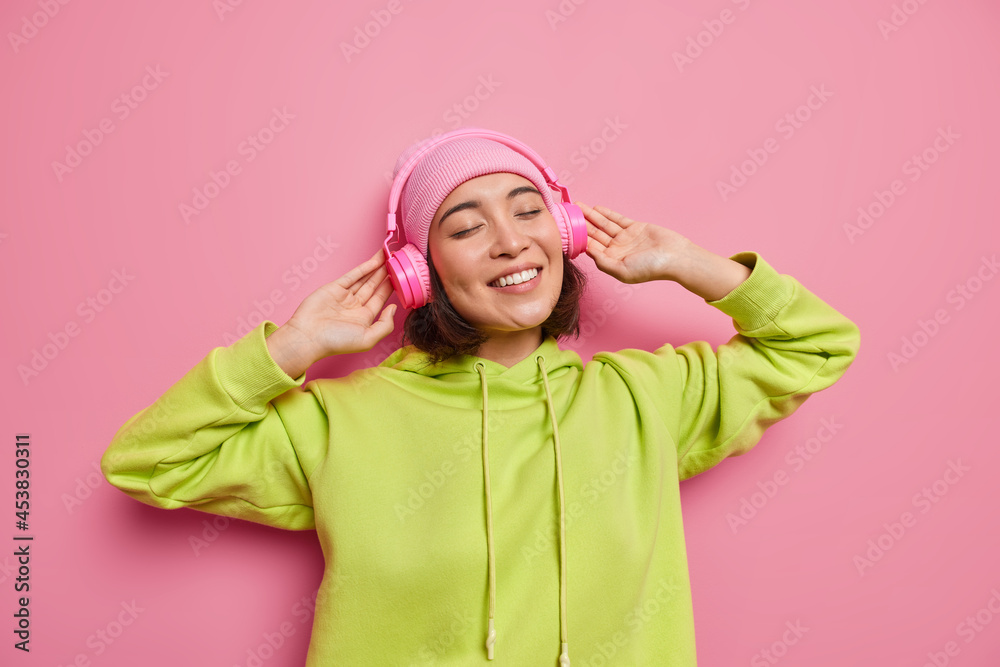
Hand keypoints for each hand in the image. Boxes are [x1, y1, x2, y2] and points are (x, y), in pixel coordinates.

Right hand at [277, 248, 397, 362]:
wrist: (308, 337)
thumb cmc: (336, 342)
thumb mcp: (367, 339)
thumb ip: (385, 325)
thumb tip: (394, 308)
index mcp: (364, 319)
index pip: (381, 299)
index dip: (392, 287)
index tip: (402, 276)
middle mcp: (355, 306)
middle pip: (374, 286)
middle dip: (386, 274)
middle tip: (397, 261)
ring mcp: (344, 296)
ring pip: (364, 278)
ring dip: (377, 268)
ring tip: (389, 256)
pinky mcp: (334, 288)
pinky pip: (352, 276)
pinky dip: (364, 268)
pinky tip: (375, 260)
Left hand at [576, 202, 692, 283]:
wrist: (675, 257)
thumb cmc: (651, 268)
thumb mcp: (623, 270)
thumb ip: (603, 262)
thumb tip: (587, 251)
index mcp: (611, 261)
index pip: (590, 248)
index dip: (577, 239)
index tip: (564, 230)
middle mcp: (616, 250)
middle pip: (594, 235)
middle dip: (580, 225)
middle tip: (567, 214)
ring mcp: (625, 238)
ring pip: (603, 225)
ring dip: (590, 216)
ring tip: (577, 206)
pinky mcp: (635, 228)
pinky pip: (617, 219)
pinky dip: (606, 213)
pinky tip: (595, 208)